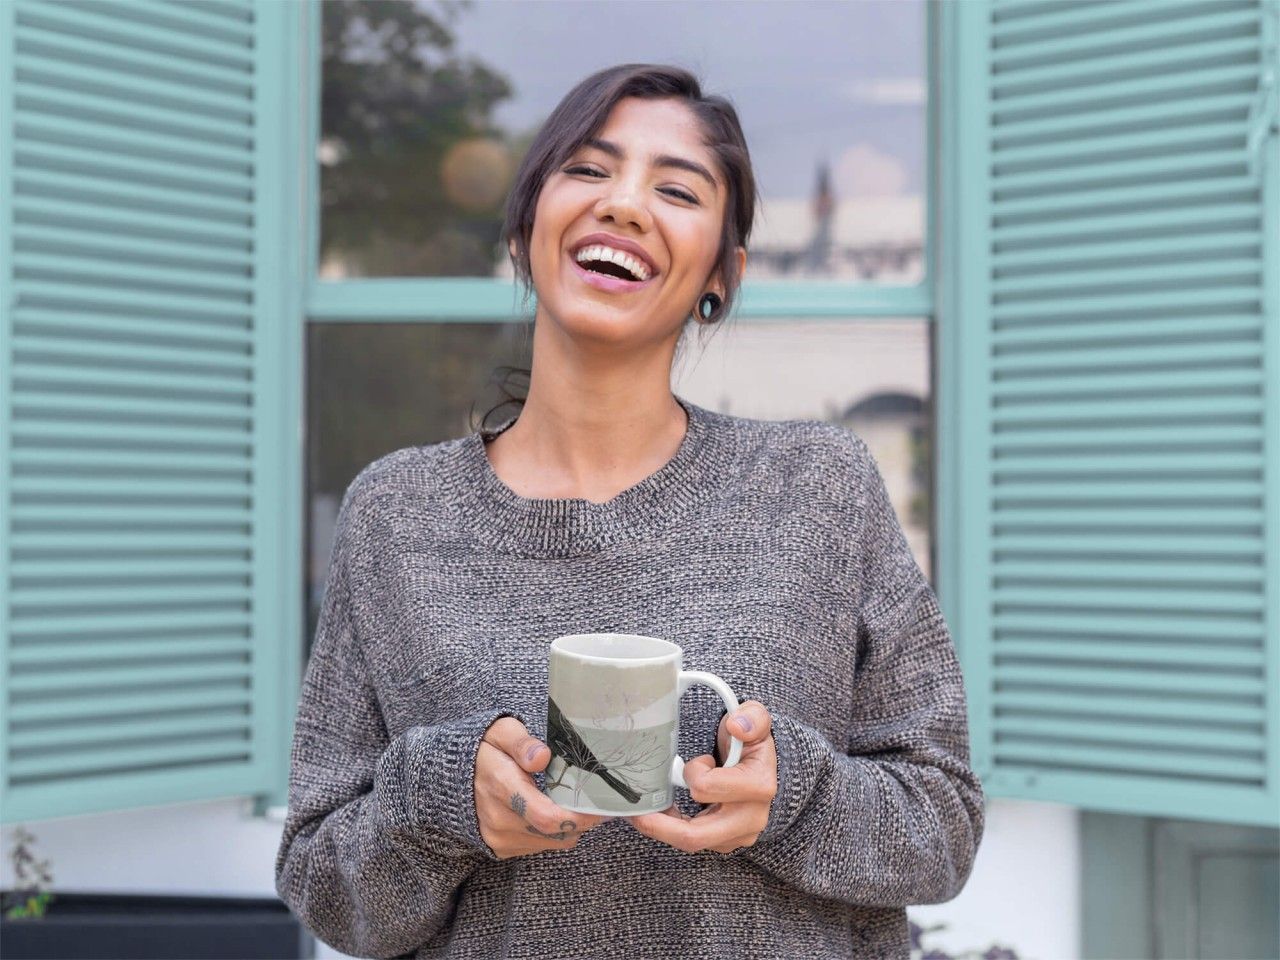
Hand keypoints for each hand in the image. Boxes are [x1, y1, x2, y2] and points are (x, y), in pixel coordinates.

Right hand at [475, 716, 612, 859]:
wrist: (447, 776)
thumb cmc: (482, 748)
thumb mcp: (501, 730)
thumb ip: (521, 742)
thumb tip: (542, 757)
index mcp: (501, 786)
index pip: (546, 816)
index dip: (580, 817)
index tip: (602, 807)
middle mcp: (498, 819)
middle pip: (555, 832)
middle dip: (581, 819)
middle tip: (596, 801)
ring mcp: (498, 837)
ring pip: (551, 842)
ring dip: (568, 826)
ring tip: (572, 802)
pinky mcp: (500, 848)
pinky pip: (539, 846)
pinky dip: (552, 832)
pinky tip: (550, 810)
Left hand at [624, 700, 777, 853]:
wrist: (757, 764)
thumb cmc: (749, 742)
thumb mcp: (754, 719)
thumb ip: (752, 717)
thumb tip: (738, 726)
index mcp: (758, 786)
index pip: (707, 788)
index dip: (692, 771)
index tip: (698, 760)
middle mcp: (751, 818)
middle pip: (695, 835)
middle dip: (659, 825)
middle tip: (636, 813)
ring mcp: (738, 835)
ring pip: (690, 843)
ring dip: (663, 828)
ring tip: (644, 812)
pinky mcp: (725, 842)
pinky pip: (692, 843)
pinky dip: (671, 830)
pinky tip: (661, 815)